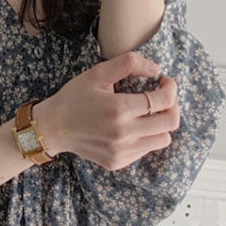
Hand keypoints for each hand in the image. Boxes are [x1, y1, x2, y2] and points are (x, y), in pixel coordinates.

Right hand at [35, 52, 179, 170]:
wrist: (52, 128)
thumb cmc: (75, 97)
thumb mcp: (98, 73)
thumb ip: (129, 63)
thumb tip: (156, 69)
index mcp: (119, 109)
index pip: (164, 100)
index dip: (171, 87)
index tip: (163, 81)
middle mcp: (123, 134)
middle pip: (170, 122)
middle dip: (172, 105)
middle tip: (161, 97)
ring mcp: (121, 151)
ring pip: (163, 140)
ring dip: (161, 124)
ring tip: (148, 114)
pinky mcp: (118, 162)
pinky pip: (146, 150)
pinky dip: (145, 138)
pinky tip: (130, 128)